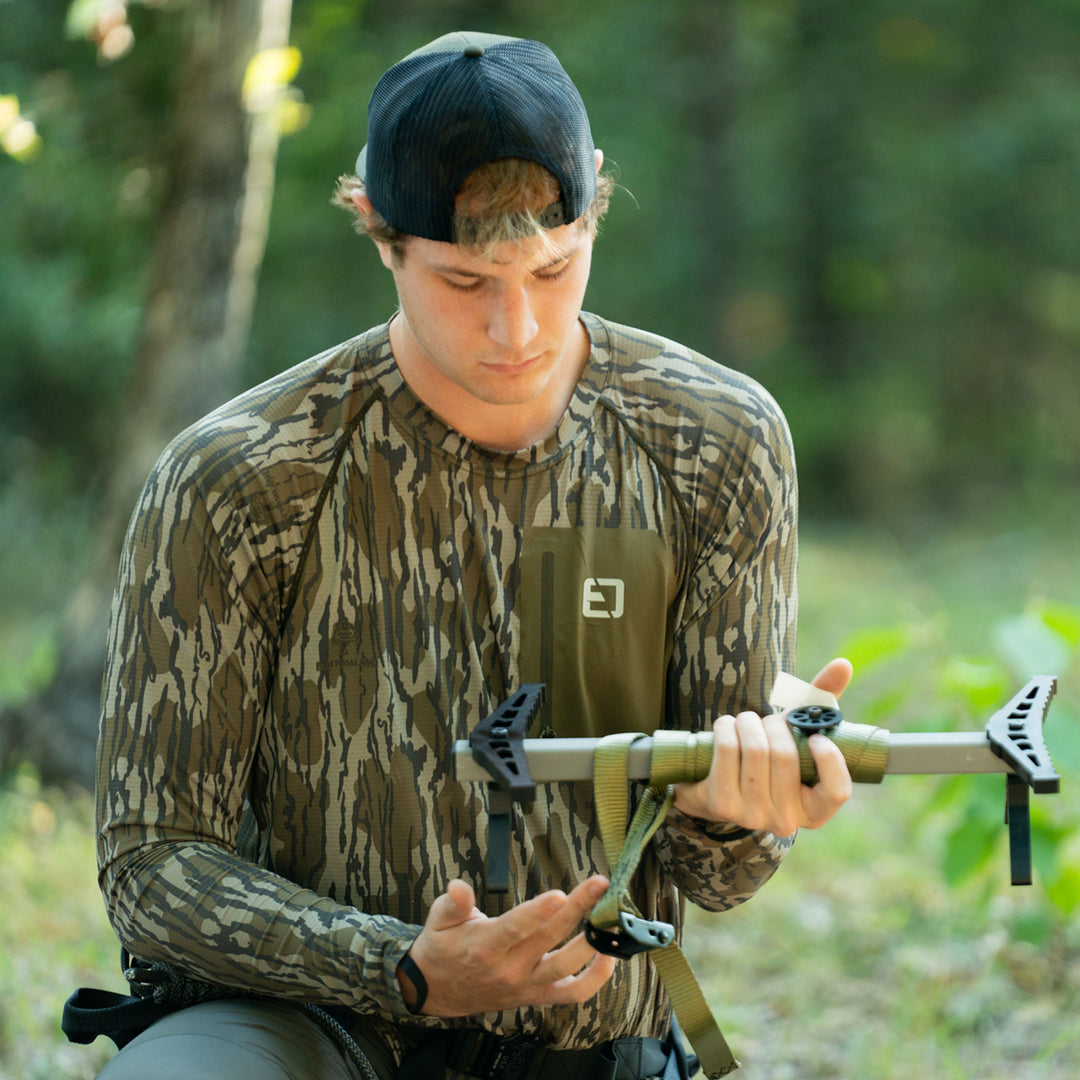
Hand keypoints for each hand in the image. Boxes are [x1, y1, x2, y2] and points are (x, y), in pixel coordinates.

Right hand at [399, 875, 616, 1016]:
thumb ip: (453, 902)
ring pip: (566, 966)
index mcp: (484, 946)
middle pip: (549, 938)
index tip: (559, 894)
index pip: (515, 928)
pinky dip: (596, 979)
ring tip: (609, 917)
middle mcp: (509, 968)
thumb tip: (459, 887)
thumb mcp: (439, 920)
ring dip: (593, 942)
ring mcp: (526, 984)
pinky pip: (573, 993)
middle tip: (599, 884)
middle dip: (578, 908)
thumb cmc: (443, 948)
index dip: (538, 912)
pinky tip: (608, 955)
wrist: (437, 991)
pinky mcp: (537, 995)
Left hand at [673, 658, 854, 835]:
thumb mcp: (796, 734)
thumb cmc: (766, 756)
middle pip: (786, 756)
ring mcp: (753, 815)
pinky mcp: (722, 804)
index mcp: (815, 809)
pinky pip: (728, 751)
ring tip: (745, 722)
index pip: (837, 791)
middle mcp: (786, 819)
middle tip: (766, 721)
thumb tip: (842, 664)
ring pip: (756, 750)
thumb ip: (821, 703)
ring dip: (747, 723)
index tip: (815, 737)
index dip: (829, 759)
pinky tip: (726, 728)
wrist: (712, 784)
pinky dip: (726, 728)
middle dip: (774, 725)